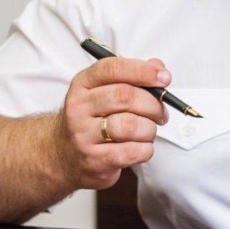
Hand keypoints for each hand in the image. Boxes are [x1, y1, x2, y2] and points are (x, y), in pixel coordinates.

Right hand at [57, 56, 170, 189]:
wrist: (64, 156)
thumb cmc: (94, 119)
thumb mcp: (104, 91)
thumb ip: (133, 76)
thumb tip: (159, 66)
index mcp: (82, 84)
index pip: (113, 68)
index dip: (143, 71)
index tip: (165, 78)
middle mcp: (79, 108)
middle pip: (126, 96)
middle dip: (153, 105)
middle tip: (161, 113)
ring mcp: (83, 136)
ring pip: (131, 125)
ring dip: (149, 129)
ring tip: (148, 131)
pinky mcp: (93, 161)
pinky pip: (131, 152)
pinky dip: (145, 149)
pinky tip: (141, 147)